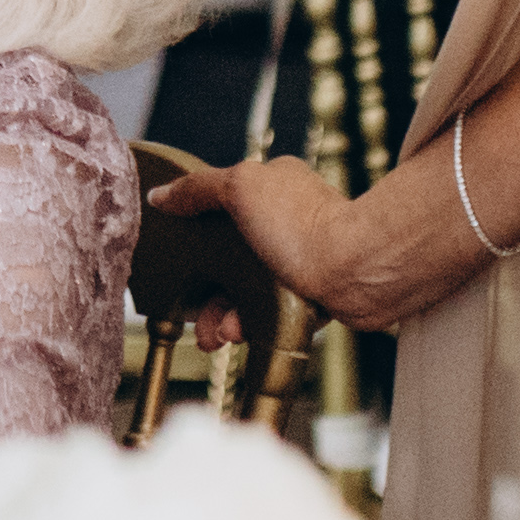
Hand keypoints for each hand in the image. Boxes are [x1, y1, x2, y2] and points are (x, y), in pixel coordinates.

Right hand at [151, 155, 363, 330]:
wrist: (358, 273)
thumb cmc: (304, 226)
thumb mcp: (240, 189)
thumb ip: (198, 189)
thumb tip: (161, 195)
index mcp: (274, 185)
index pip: (223, 204)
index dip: (198, 234)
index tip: (181, 259)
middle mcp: (289, 219)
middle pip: (232, 255)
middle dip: (209, 289)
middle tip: (194, 314)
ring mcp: (302, 258)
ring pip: (250, 289)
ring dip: (226, 313)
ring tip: (217, 335)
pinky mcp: (314, 293)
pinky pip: (273, 311)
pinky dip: (254, 323)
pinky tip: (242, 332)